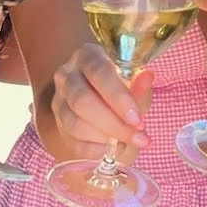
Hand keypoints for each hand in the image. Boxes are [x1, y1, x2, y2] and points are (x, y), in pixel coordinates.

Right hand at [48, 43, 154, 162]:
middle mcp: (67, 75)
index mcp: (87, 56)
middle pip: (82, 101)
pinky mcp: (58, 124)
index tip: (137, 119)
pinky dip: (96, 150)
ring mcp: (59, 101)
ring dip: (106, 139)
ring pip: (75, 124)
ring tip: (129, 144)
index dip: (118, 98)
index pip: (99, 72)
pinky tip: (114, 150)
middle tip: (137, 136)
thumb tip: (147, 77)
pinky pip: (73, 142)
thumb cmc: (120, 87)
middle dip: (113, 123)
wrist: (100, 100)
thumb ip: (139, 83)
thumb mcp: (133, 81)